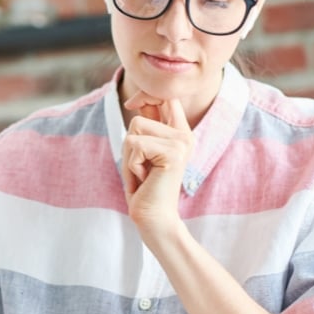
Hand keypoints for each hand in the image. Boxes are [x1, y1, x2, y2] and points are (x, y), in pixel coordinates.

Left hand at [121, 91, 194, 233]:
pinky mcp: (173, 153)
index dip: (145, 94)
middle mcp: (184, 135)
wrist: (154, 218)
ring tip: (142, 173)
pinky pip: (135, 144)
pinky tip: (144, 179)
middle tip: (140, 166)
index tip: (131, 104)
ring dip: (128, 156)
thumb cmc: (145, 187)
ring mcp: (181, 142)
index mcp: (180, 132)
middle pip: (140, 115)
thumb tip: (136, 99)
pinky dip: (131, 164)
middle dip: (129, 142)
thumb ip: (146, 126)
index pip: (166, 96)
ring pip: (135, 128)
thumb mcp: (143, 151)